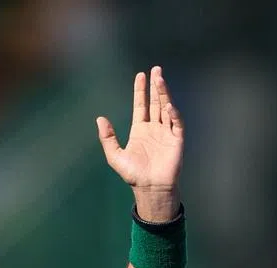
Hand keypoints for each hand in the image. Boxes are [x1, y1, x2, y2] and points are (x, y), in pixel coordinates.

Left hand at [97, 66, 183, 220]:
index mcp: (140, 130)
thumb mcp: (115, 156)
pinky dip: (172, 114)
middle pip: (155, 102)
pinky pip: (175, 123)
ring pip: (166, 108)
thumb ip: (107, 138)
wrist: (150, 188)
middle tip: (155, 70)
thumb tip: (99, 119)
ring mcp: (166, 133)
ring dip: (164, 94)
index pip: (141, 105)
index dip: (140, 91)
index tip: (140, 75)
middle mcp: (154, 128)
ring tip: (160, 79)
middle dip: (155, 86)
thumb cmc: (133, 174)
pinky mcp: (176, 140)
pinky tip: (167, 106)